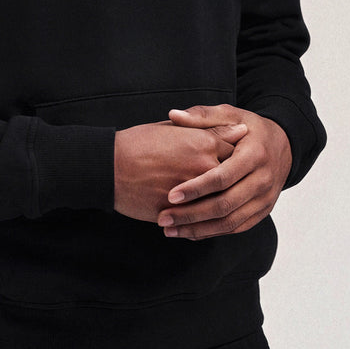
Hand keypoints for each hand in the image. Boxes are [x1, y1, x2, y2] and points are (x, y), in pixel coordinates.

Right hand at [113, 119, 246, 222]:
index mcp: (205, 142)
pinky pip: (201, 219)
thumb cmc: (139, 143)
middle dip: (233, 183)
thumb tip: (240, 130)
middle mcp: (205, 166)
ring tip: (213, 203)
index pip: (236, 152)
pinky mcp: (181, 211)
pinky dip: (203, 220)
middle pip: (234, 179)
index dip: (236, 157)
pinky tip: (199, 219)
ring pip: (220, 203)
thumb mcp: (176, 128)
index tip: (234, 160)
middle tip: (232, 185)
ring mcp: (194, 191)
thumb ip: (210, 130)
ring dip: (219, 204)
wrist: (109, 166)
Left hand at [156, 104, 291, 239]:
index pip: (223, 177)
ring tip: (170, 230)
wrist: (285, 146)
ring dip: (198, 229)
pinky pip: (236, 228)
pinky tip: (190, 232)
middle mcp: (263, 179)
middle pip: (225, 204)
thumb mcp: (231, 115)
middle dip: (192, 214)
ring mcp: (265, 198)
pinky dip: (212, 232)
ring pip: (230, 222)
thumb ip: (202, 116)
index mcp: (254, 154)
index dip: (196, 188)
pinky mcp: (263, 211)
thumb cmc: (251, 129)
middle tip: (163, 218)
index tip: (171, 195)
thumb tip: (173, 115)